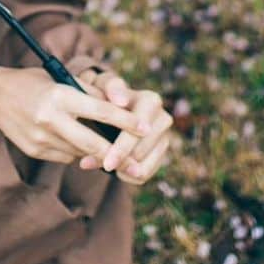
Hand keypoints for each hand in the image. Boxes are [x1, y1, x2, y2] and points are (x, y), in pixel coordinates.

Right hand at [0, 65, 149, 165]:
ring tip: (107, 149)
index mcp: (59, 96)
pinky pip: (65, 157)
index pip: (100, 111)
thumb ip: (88, 94)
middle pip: (92, 142)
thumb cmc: (33, 82)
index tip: (145, 127)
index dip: (126, 120)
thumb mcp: (60, 79)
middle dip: (116, 154)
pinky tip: (76, 143)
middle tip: (135, 162)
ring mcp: (41, 138)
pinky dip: (75, 152)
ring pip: (79, 152)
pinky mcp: (35, 151)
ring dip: (95, 152)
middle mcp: (50, 119)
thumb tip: (119, 109)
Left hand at [74, 69, 173, 185]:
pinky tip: (115, 170)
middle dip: (121, 162)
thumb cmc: (106, 96)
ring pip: (145, 167)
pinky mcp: (160, 154)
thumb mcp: (104, 87)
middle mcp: (163, 119)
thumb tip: (120, 101)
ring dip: (124, 171)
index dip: (122, 149)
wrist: (111, 107)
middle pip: (142, 152)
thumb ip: (110, 89)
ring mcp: (164, 138)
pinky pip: (146, 174)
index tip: (107, 163)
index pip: (138, 132)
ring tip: (104, 169)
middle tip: (99, 168)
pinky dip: (129, 177)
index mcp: (151, 101)